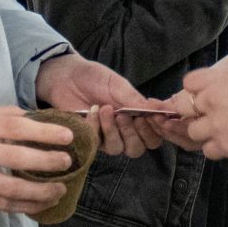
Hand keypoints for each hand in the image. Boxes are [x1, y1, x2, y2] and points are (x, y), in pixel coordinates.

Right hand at [0, 106, 75, 214]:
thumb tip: (31, 116)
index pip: (16, 127)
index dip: (44, 133)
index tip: (67, 137)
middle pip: (18, 158)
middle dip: (48, 163)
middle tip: (68, 164)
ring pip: (11, 188)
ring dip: (40, 192)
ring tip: (59, 189)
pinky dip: (22, 206)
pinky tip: (38, 205)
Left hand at [35, 54, 161, 157]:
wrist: (67, 77)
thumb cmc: (95, 78)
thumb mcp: (119, 86)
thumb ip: (136, 101)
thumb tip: (161, 112)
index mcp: (137, 118)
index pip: (153, 137)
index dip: (153, 131)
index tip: (148, 117)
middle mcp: (123, 131)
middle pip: (137, 149)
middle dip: (133, 133)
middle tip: (123, 115)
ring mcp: (105, 137)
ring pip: (118, 149)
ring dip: (113, 130)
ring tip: (105, 109)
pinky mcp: (88, 139)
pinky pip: (97, 143)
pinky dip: (96, 126)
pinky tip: (92, 111)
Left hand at [176, 52, 227, 161]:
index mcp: (219, 80)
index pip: (190, 82)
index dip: (194, 89)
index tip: (200, 95)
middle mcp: (211, 101)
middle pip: (182, 107)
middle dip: (189, 112)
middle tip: (201, 116)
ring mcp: (215, 125)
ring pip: (192, 131)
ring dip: (202, 132)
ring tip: (217, 132)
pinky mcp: (223, 146)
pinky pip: (206, 150)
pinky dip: (214, 149)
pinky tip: (226, 145)